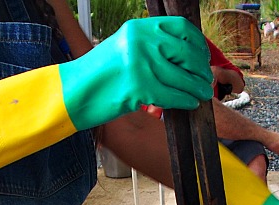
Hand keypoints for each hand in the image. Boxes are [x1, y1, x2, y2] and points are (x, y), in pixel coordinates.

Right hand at [60, 18, 213, 130]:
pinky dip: (185, 101)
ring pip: (182, 77)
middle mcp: (141, 42)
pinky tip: (190, 103)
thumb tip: (180, 55)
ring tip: (202, 93)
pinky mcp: (140, 89)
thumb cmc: (98, 74)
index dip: (197, 42)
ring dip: (197, 88)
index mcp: (138, 28)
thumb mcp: (122, 47)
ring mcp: (141, 65)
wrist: (73, 92)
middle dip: (200, 68)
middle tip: (205, 78)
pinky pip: (173, 96)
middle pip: (186, 52)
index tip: (201, 54)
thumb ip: (147, 45)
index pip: (180, 27)